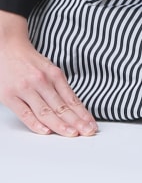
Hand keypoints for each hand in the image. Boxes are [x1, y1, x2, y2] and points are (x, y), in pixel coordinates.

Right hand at [0, 11, 96, 136]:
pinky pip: (25, 113)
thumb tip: (73, 105)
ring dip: (60, 125)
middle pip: (61, 107)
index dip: (82, 113)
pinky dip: (36, 124)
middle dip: (76, 121)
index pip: (71, 99)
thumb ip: (59, 86)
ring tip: (72, 133)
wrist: (8, 48)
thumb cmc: (30, 61)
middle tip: (87, 131)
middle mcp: (42, 81)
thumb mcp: (49, 69)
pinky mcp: (10, 96)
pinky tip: (47, 131)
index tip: (91, 123)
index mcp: (54, 74)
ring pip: (46, 111)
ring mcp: (26, 89)